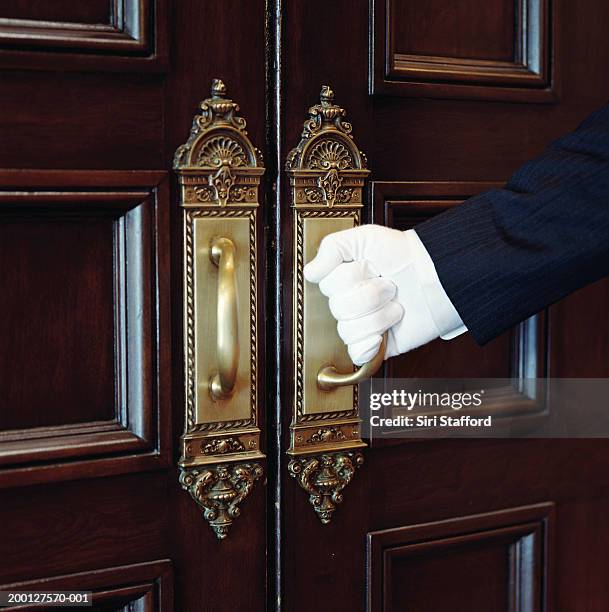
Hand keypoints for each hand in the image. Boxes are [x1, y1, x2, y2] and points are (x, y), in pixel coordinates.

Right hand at [303, 225, 444, 364]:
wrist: (441, 280)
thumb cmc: (404, 256)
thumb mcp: (366, 236)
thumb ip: (331, 247)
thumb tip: (309, 272)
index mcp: (342, 280)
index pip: (327, 285)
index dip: (351, 275)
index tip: (371, 265)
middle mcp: (349, 303)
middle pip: (339, 307)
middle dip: (370, 293)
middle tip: (389, 284)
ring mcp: (361, 326)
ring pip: (349, 329)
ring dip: (379, 315)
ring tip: (396, 304)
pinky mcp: (375, 346)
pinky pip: (356, 353)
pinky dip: (371, 344)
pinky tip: (385, 332)